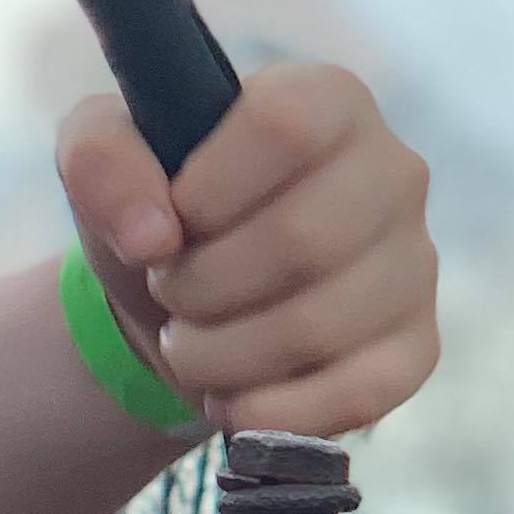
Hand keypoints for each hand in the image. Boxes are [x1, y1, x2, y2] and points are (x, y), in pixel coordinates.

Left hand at [56, 63, 438, 437]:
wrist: (181, 305)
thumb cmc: (159, 212)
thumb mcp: (101, 161)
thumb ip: (99, 156)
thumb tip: (150, 232)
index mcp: (329, 101)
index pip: (285, 126)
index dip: (207, 189)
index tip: (169, 223)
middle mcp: (393, 173)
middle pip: (301, 239)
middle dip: (200, 286)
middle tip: (169, 293)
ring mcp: (414, 264)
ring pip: (318, 327)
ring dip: (220, 355)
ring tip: (188, 344)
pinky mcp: (415, 349)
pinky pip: (358, 395)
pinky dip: (271, 412)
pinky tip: (231, 400)